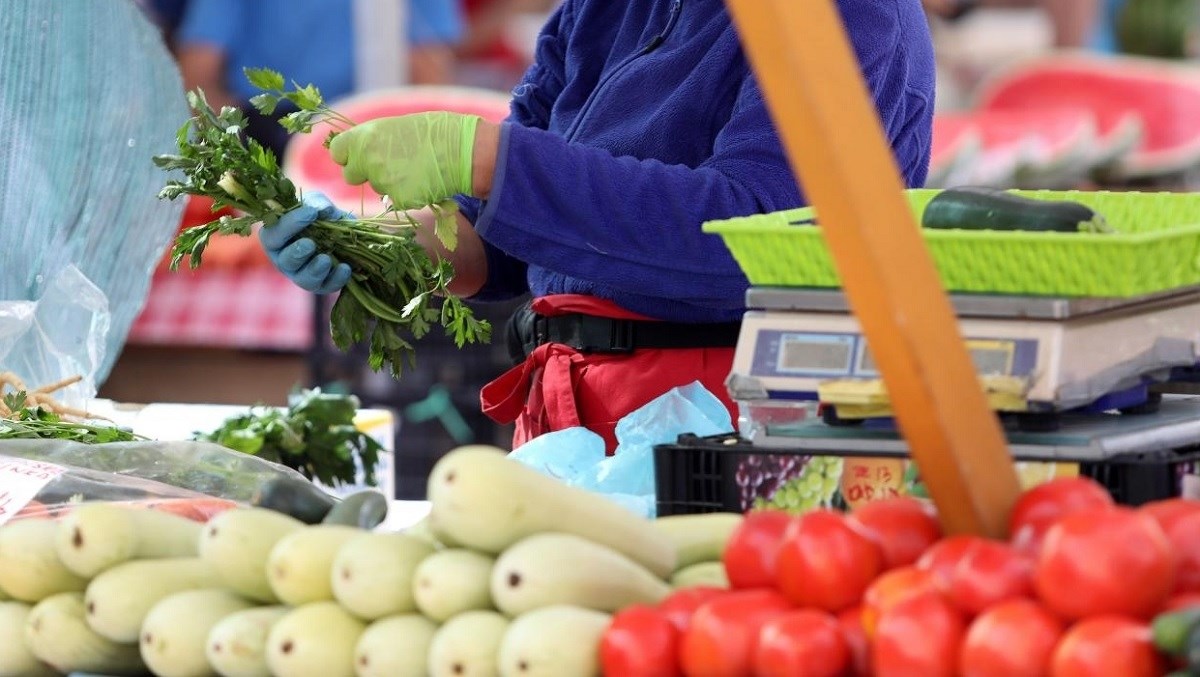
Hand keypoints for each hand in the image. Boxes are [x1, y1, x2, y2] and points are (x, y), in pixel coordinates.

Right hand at [259, 192, 352, 293]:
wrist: (339, 232)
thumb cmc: (317, 216)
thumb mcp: (315, 204)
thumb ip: (317, 203)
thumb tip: (325, 210)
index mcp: (276, 239)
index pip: (273, 235)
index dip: (289, 225)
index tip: (310, 213)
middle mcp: (285, 260)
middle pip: (285, 261)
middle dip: (297, 253)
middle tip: (310, 243)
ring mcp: (302, 275)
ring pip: (303, 279)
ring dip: (314, 270)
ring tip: (326, 259)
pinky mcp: (322, 285)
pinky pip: (327, 287)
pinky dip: (337, 279)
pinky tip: (345, 268)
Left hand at [328, 111, 480, 212]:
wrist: (460, 150)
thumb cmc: (432, 132)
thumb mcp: (395, 126)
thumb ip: (372, 140)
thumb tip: (360, 151)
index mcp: (363, 137)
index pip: (337, 152)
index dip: (348, 155)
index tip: (358, 155)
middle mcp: (367, 160)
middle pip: (350, 176)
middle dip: (364, 173)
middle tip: (388, 165)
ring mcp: (381, 182)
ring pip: (376, 187)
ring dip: (389, 182)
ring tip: (414, 168)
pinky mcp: (397, 200)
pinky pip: (394, 200)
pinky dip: (405, 194)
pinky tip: (421, 181)